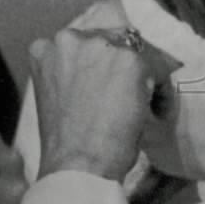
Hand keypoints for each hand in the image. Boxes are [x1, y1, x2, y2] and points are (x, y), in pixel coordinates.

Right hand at [29, 0, 160, 182]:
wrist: (76, 164)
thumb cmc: (64, 144)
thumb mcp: (57, 96)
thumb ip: (74, 74)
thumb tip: (104, 71)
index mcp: (45, 50)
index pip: (83, 43)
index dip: (99, 65)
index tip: (108, 83)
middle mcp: (70, 39)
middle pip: (109, 40)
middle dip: (120, 65)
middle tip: (128, 94)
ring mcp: (101, 47)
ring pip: (133, 51)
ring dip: (140, 74)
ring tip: (144, 103)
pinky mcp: (130, 60)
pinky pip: (156, 67)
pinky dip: (159, 87)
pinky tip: (155, 108)